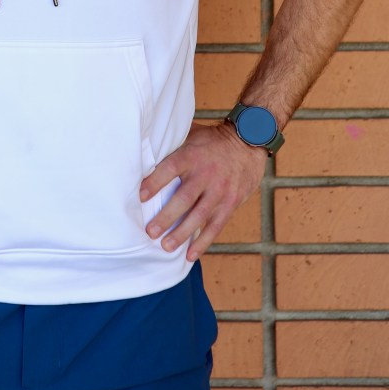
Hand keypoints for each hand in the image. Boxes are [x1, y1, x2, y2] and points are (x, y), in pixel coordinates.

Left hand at [139, 121, 266, 260]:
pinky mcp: (230, 203)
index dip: (155, 182)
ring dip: (181, 233)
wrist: (248, 144)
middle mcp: (206, 174)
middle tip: (150, 232)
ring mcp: (219, 191)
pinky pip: (215, 226)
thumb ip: (172, 144)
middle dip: (166, 217)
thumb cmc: (212, 141)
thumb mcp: (192, 134)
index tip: (141, 196)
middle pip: (184, 198)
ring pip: (199, 216)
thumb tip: (143, 149)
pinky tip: (190, 254)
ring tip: (165, 246)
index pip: (170, 169)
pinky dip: (203, 242)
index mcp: (192, 155)